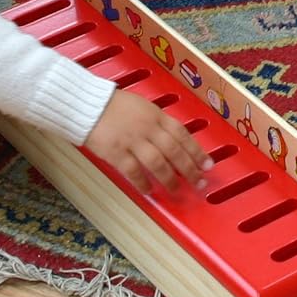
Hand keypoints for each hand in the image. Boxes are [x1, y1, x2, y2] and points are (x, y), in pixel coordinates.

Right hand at [82, 88, 213, 193]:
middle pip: (175, 151)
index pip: (183, 134)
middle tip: (199, 183)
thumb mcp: (143, 107)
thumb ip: (158, 122)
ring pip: (158, 163)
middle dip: (189, 169)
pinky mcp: (116, 152)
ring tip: (177, 191)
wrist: (89, 105)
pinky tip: (149, 191)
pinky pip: (133, 171)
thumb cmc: (115, 106)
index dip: (197, 151)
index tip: (208, 164)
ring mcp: (132, 141)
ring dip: (169, 180)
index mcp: (156, 116)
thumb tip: (175, 140)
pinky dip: (142, 183)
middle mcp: (148, 128)